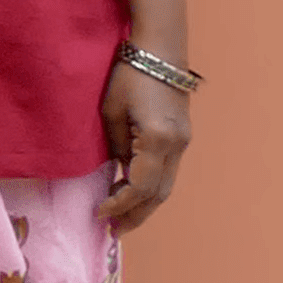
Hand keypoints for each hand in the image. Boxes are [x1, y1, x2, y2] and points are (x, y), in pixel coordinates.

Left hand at [97, 61, 191, 229]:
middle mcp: (177, 146)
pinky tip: (134, 194)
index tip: (99, 215)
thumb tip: (116, 174)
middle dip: (136, 215)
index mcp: (158, 140)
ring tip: (122, 220)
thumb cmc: (129, 75)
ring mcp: (183, 142)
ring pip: (166, 186)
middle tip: (113, 231)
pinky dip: (151, 188)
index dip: (119, 205)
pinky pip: (167, 172)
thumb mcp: (111, 113)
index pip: (140, 186)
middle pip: (158, 193)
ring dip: (145, 205)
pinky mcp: (182, 137)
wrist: (160, 51)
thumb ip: (115, 148)